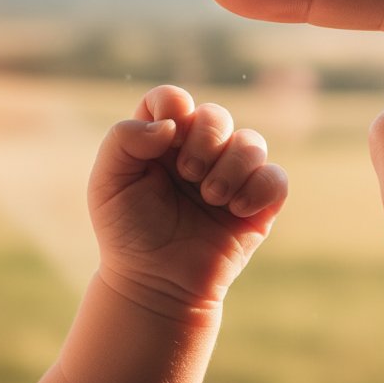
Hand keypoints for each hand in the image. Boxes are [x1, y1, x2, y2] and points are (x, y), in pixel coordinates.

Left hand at [88, 85, 287, 321]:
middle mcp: (198, 152)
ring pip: (252, 142)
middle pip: (217, 114)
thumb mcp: (108, 183)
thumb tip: (171, 123)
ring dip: (232, 166)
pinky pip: (275, 178)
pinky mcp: (258, 204)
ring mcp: (231, 176)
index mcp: (162, 140)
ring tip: (211, 197)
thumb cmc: (128, 233)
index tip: (165, 137)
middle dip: (205, 140)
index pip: (173, 98)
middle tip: (188, 175)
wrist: (156, 284)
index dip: (173, 105)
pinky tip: (236, 209)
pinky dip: (259, 188)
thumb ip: (124, 140)